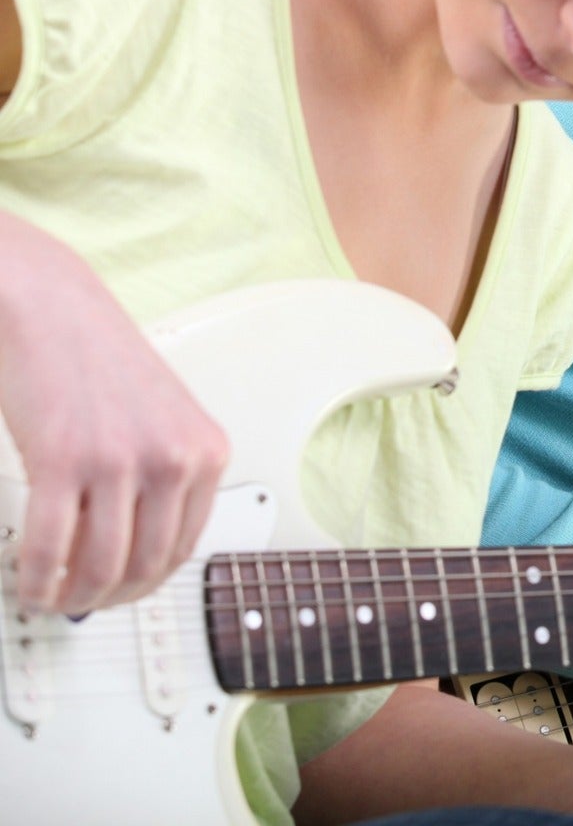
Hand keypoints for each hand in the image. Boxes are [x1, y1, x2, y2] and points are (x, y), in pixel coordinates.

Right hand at [0, 216, 228, 612]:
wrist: (52, 307)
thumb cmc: (101, 360)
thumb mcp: (162, 419)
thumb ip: (164, 475)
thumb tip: (142, 550)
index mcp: (206, 450)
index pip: (187, 547)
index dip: (150, 583)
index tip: (125, 593)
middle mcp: (172, 458)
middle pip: (146, 564)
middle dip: (111, 597)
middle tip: (83, 602)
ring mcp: (120, 461)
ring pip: (100, 565)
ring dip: (73, 597)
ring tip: (51, 597)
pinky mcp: (63, 460)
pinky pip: (50, 548)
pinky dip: (37, 579)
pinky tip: (29, 584)